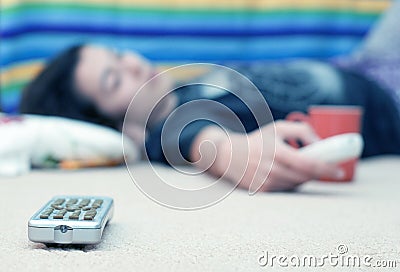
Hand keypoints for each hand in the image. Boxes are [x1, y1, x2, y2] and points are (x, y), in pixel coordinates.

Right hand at [191, 121, 343, 191]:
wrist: (229, 155)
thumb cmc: (257, 140)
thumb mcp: (278, 127)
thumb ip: (302, 130)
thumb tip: (320, 143)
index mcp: (276, 152)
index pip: (308, 164)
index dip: (327, 169)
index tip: (339, 171)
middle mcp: (271, 169)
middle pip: (305, 177)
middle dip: (319, 173)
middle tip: (327, 167)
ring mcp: (266, 182)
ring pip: (297, 184)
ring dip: (305, 177)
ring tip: (302, 166)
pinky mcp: (262, 191)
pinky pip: (286, 189)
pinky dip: (293, 182)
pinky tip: (287, 172)